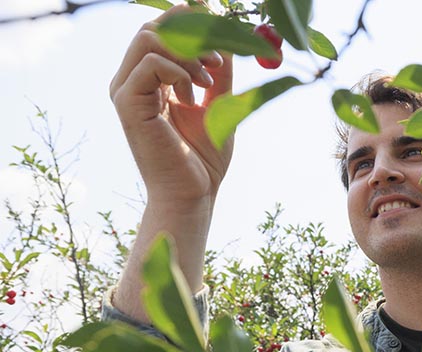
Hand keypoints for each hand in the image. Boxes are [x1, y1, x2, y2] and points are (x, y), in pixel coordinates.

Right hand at [109, 4, 233, 204]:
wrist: (194, 193)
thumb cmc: (204, 158)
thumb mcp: (218, 104)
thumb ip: (219, 71)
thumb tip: (226, 34)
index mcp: (149, 80)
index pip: (160, 32)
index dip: (187, 18)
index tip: (219, 20)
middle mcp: (131, 81)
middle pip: (152, 28)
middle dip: (191, 32)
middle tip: (220, 57)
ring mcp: (125, 90)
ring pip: (149, 38)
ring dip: (188, 51)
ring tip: (210, 79)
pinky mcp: (127, 103)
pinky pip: (150, 62)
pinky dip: (180, 69)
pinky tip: (196, 92)